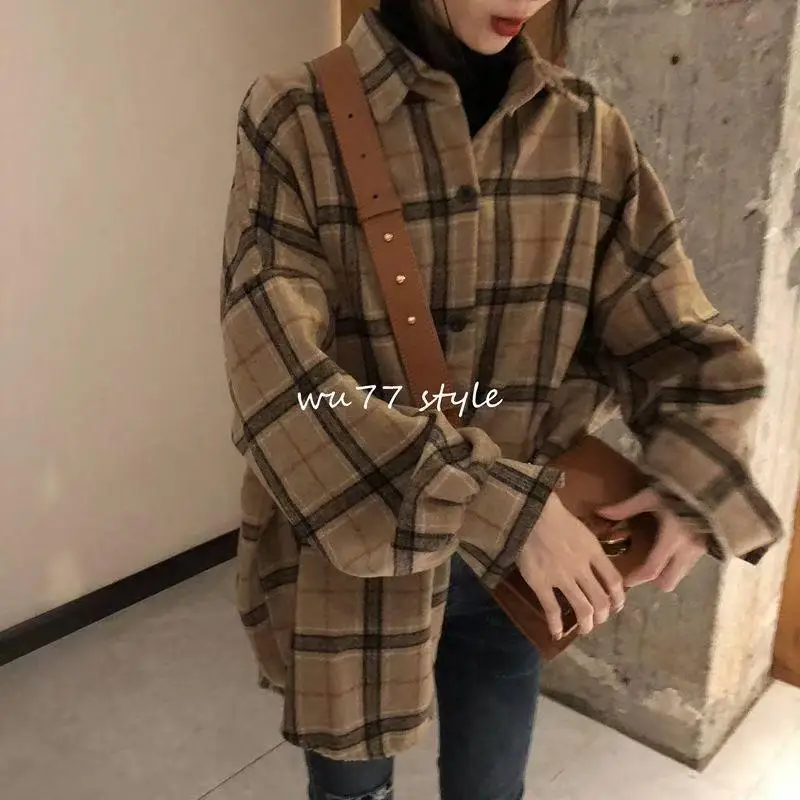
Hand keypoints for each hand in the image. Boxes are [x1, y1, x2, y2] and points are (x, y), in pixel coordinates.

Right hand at [517, 493, 624, 639]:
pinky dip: (556, 625)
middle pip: (600, 599)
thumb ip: (590, 548)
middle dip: (602, 614)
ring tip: (585, 629)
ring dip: (586, 623)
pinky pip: (551, 609)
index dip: (618, 597)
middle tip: (599, 619)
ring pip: (582, 608)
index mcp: (593, 551)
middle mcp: (581, 567)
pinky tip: (558, 633)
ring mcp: (561, 577)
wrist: (528, 512)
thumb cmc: (554, 515)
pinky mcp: (540, 583)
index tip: (617, 605)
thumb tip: (597, 563)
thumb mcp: (581, 529)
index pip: (614, 581)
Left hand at [598, 489, 706, 591]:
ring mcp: (700, 551)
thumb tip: (600, 512)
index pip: (652, 570)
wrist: (715, 484)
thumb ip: (626, 507)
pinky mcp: (708, 547)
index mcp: (672, 539)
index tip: (624, 580)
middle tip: (639, 569)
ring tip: (652, 557)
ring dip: (666, 571)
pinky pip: (689, 565)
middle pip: (668, 582)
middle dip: (653, 580)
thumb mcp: (651, 496)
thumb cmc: (680, 489)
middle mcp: (688, 551)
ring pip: (680, 575)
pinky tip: (669, 548)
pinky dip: (677, 563)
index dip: (636, 578)